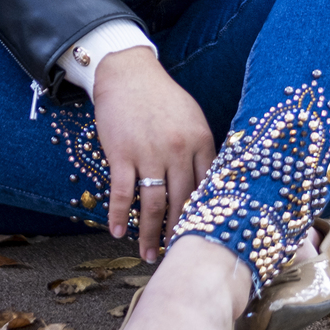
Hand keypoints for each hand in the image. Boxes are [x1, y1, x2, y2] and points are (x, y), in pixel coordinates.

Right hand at [93, 48, 216, 260]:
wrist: (128, 72)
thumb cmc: (162, 97)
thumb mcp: (192, 118)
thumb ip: (202, 150)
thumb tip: (212, 188)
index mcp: (201, 140)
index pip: (209, 188)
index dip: (207, 217)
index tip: (206, 239)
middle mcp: (178, 149)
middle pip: (183, 203)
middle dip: (180, 235)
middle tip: (177, 257)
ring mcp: (149, 153)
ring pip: (154, 205)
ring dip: (151, 235)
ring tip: (150, 255)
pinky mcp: (122, 154)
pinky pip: (123, 193)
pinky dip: (120, 216)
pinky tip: (118, 232)